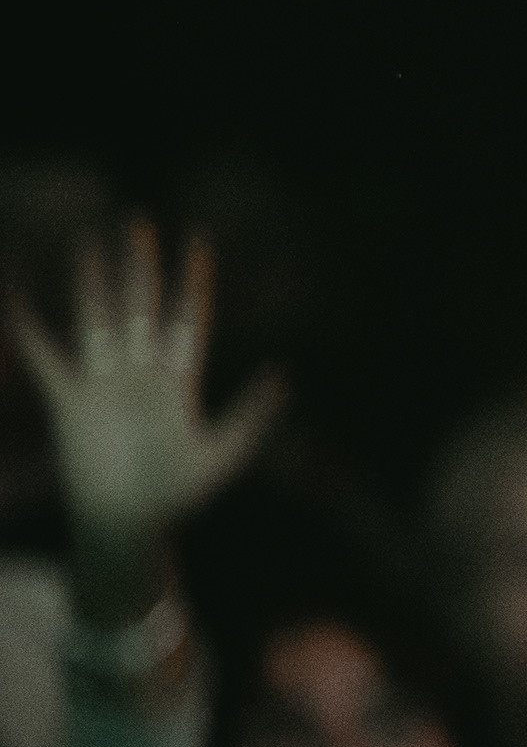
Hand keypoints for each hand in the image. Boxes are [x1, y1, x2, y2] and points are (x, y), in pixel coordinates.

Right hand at [5, 221, 284, 623]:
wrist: (127, 525)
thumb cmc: (176, 497)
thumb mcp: (223, 455)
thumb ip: (252, 416)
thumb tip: (281, 375)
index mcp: (179, 381)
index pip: (186, 317)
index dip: (192, 281)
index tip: (198, 241)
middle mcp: (141, 374)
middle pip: (140, 306)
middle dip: (140, 266)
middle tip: (138, 221)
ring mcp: (104, 385)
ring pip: (97, 320)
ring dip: (93, 283)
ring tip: (89, 242)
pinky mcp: (71, 404)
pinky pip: (48, 360)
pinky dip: (32, 331)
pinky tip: (18, 299)